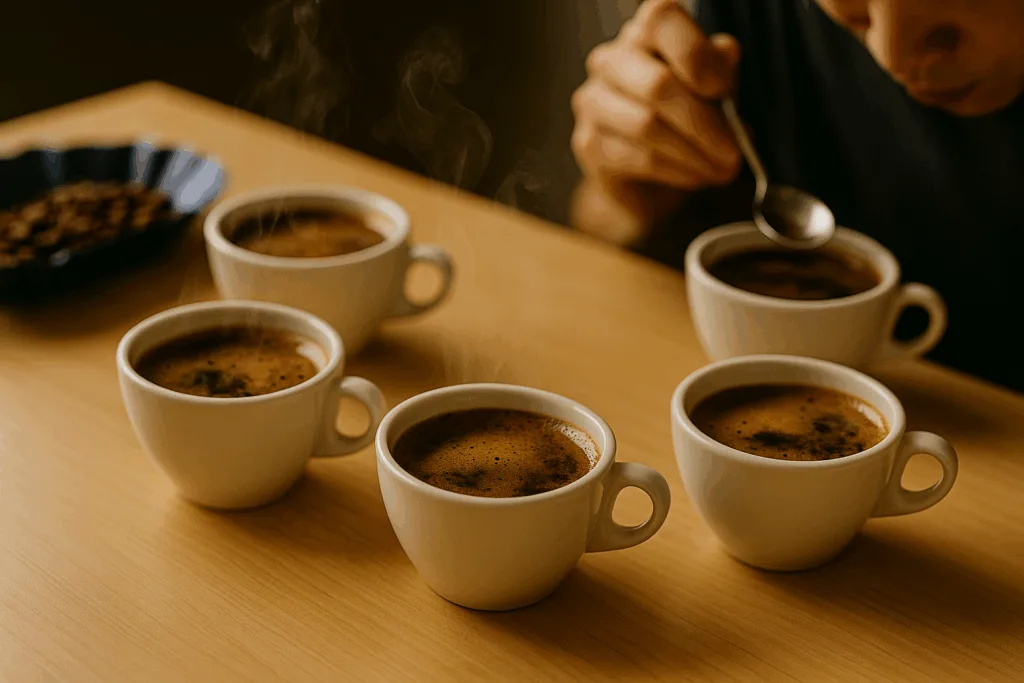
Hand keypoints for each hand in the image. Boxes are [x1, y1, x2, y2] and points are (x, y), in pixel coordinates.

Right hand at [571, 0, 742, 244]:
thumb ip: (719, 71)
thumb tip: (725, 64)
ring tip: (720, 170)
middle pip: (658, 84)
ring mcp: (593, 101)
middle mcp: (611, 59)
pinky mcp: (588, 143)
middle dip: (704, 123)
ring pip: (647, 126)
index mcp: (644, 32)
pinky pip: (638, 158)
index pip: (663, 20)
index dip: (698, 56)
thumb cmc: (681, 122)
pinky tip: (696, 176)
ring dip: (694, 154)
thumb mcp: (712, 90)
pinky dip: (677, 171)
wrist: (643, 178)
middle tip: (734, 152)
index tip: (723, 90)